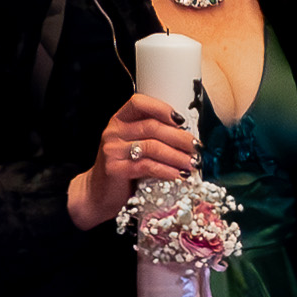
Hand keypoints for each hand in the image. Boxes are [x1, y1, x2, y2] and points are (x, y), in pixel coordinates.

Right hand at [65, 93, 198, 228]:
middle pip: (152, 127)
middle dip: (179, 137)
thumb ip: (152, 135)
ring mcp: (112, 150)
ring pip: (152, 147)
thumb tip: (188, 135)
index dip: (161, 108)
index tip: (181, 120)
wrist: (99, 193)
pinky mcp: (115, 169)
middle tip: (197, 147)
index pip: (139, 103)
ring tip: (192, 163)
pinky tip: (179, 175)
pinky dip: (167, 170)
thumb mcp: (133, 145)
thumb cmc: (123, 167)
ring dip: (177, 156)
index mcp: (120, 119)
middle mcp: (113, 131)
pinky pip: (147, 166)